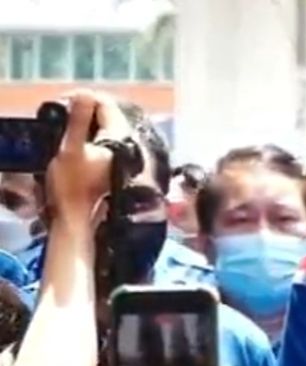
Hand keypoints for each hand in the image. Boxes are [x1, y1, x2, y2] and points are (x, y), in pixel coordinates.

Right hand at [45, 91, 131, 222]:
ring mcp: (120, 155)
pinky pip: (103, 139)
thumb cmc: (71, 184)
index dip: (86, 98)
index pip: (107, 105)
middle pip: (107, 115)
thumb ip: (78, 120)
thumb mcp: (70, 149)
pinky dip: (90, 134)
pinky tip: (77, 138)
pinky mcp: (112, 163)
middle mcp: (124, 144)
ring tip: (67, 121)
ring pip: (105, 127)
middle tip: (64, 109)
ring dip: (87, 122)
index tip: (66, 100)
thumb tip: (85, 93)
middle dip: (87, 109)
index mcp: (118, 138)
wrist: (75, 216)